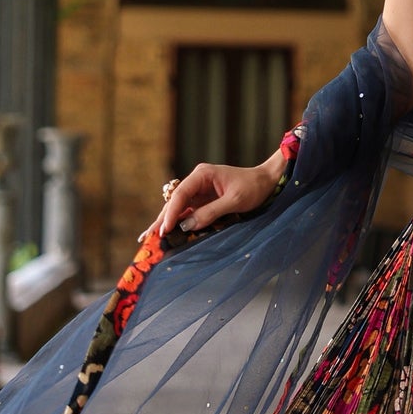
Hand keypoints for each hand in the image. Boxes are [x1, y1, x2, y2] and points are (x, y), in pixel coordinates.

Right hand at [141, 152, 287, 242]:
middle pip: (175, 202)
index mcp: (202, 175)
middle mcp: (197, 181)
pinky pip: (187, 212)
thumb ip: (211, 212)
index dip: (171, 213)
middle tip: (147, 237)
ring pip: (178, 208)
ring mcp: (199, 190)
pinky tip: (167, 233)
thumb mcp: (234, 201)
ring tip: (149, 238)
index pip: (181, 194)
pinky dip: (178, 223)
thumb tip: (187, 225)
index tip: (165, 229)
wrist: (266, 181)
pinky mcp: (203, 200)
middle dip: (161, 220)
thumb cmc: (253, 187)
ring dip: (166, 222)